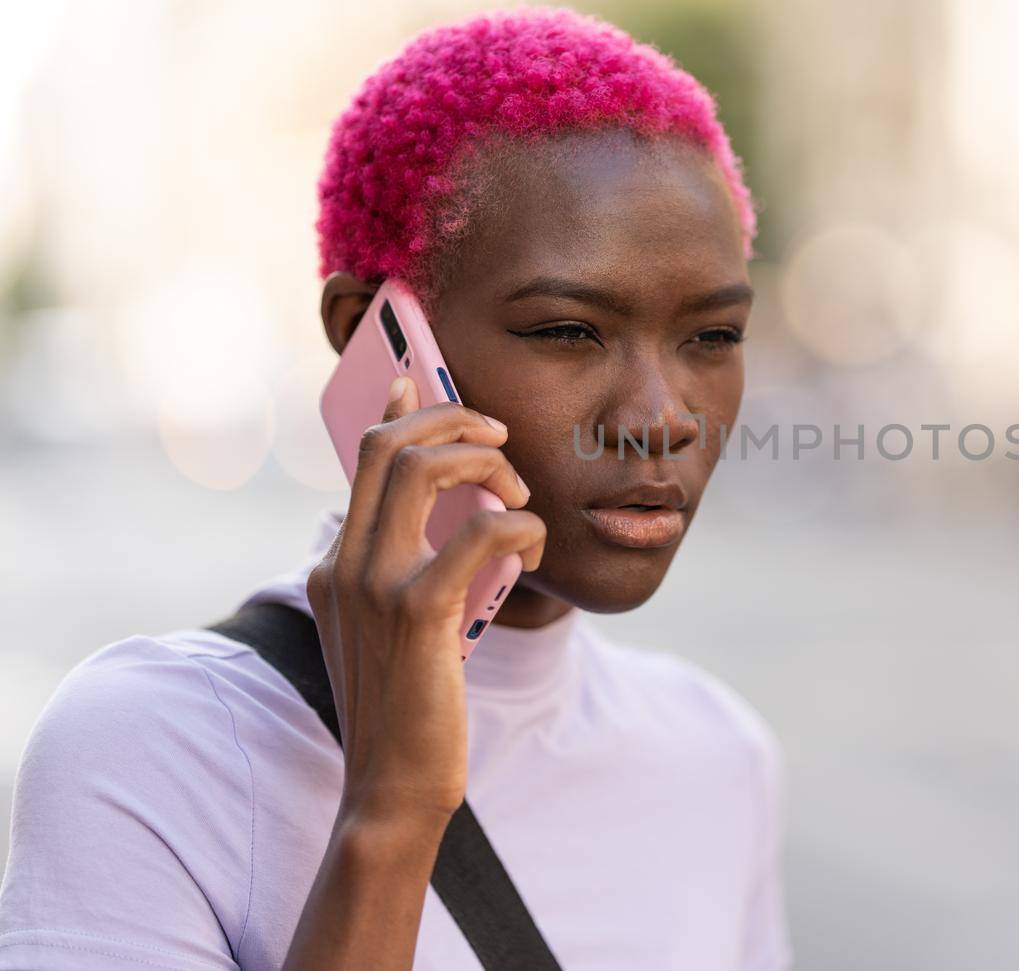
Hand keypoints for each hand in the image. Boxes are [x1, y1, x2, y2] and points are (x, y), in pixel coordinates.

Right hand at [305, 376, 545, 823]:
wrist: (390, 789)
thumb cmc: (408, 711)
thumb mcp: (395, 632)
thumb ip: (409, 575)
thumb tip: (458, 522)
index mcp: (338, 563)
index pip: (365, 458)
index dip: (400, 407)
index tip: (421, 376)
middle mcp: (345, 562)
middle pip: (390, 444)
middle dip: (455, 418)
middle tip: (504, 439)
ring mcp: (374, 584)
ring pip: (423, 467)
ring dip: (486, 464)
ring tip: (520, 498)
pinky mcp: (418, 612)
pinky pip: (482, 532)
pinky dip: (522, 528)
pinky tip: (535, 555)